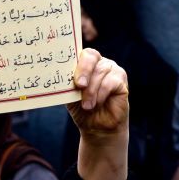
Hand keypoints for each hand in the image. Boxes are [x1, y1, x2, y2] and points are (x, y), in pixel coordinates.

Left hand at [67, 48, 128, 179]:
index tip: (71, 73)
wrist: (97, 127)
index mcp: (85, 63)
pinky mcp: (121, 80)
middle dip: (83, 70)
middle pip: (91, 57)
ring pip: (100, 72)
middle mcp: (99, 62)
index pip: (81, 52)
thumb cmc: (82, 108)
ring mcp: (112, 69)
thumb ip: (67, 84)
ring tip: (87, 106)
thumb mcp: (70, 95)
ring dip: (91, 91)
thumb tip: (57, 75)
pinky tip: (95, 104)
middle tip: (79, 85)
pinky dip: (100, 94)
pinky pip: (110, 83)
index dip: (76, 60)